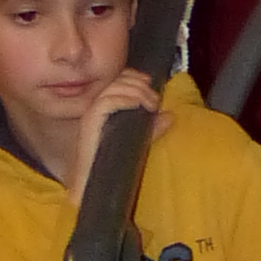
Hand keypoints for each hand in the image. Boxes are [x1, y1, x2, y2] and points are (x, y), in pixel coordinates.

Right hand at [63, 71, 160, 196]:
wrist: (95, 184)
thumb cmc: (114, 165)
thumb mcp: (139, 141)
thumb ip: (153, 128)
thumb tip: (170, 115)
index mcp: (104, 108)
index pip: (116, 81)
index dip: (133, 76)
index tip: (150, 82)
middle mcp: (95, 108)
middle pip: (115, 81)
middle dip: (138, 84)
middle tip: (155, 98)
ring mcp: (91, 115)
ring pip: (112, 89)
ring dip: (135, 91)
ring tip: (151, 104)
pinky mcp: (89, 124)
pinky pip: (105, 103)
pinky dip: (124, 99)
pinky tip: (138, 105)